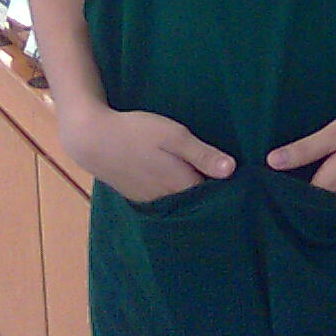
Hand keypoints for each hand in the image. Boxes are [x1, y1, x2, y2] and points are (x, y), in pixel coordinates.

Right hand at [59, 104, 235, 204]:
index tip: (242, 178)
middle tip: (228, 179)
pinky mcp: (139, 198)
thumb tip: (232, 170)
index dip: (228, 188)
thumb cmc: (137, 132)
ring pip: (181, 203)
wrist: (93, 139)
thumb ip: (202, 155)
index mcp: (180, 185)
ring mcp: (151, 202)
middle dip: (213, 194)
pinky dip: (174, 193)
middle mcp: (167, 200)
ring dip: (193, 194)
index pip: (214, 196)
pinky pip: (165, 201)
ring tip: (206, 179)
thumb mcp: (174, 136)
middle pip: (198, 202)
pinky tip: (178, 179)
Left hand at [267, 105, 335, 196]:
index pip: (301, 193)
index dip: (286, 185)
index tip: (272, 177)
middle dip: (303, 188)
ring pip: (335, 195)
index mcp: (333, 181)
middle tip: (287, 174)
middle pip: (318, 197)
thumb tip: (271, 162)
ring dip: (323, 187)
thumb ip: (307, 148)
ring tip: (308, 172)